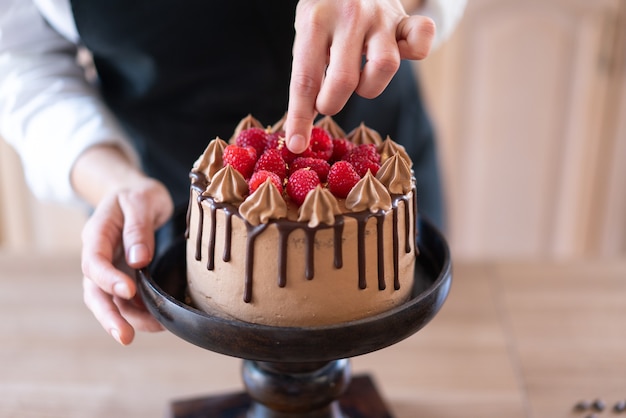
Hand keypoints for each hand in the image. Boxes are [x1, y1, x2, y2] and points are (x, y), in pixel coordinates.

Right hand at [81, 178, 173, 344]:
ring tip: (155, 329)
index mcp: (97, 235)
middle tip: (126, 336)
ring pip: (110, 300)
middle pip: (95, 291)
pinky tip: (158, 321)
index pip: (95, 262)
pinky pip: (126, 299)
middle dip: (109, 316)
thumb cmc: (139, 195)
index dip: (109, 279)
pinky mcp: (124, 276)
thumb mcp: (142, 201)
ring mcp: (111, 268)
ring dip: (128, 319)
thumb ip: (138, 229)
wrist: (137, 195)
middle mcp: (99, 255)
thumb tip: (138, 260)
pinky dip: (139, 312)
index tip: (129, 290)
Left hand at [285, 0, 434, 152]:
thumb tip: (300, 128)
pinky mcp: (404, 19)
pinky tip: (397, 54)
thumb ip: (307, 71)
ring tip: (359, 80)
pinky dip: (415, 53)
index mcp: (315, 20)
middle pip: (344, 80)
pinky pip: (422, 40)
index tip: (297, 144)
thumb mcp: (306, 32)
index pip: (305, 79)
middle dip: (332, 104)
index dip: (301, 116)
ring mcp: (380, 16)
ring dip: (369, 86)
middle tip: (328, 101)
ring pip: (385, 66)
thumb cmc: (326, 12)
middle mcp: (349, 16)